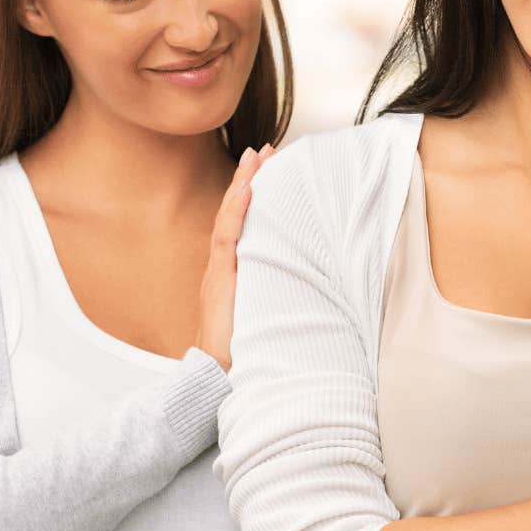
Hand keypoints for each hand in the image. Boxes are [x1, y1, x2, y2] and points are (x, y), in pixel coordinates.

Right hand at [196, 144, 274, 370]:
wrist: (217, 381)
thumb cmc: (245, 355)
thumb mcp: (266, 317)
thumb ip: (279, 297)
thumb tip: (313, 283)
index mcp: (232, 275)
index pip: (241, 225)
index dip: (251, 195)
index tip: (266, 168)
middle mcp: (222, 269)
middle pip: (234, 214)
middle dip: (248, 180)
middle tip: (265, 149)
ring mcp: (218, 273)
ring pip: (229, 219)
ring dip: (242, 186)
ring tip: (256, 157)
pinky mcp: (219, 282)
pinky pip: (226, 239)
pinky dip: (236, 212)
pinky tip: (247, 190)